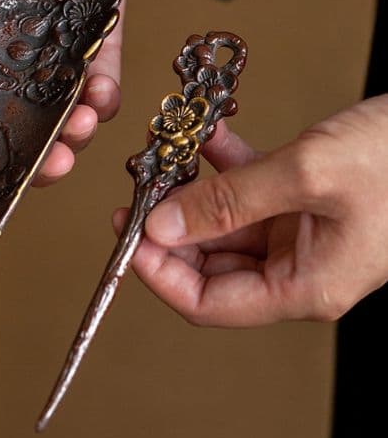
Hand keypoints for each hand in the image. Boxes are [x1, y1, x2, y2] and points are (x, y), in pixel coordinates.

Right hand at [0, 0, 166, 184]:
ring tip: (72, 138)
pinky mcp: (102, 18)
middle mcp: (10, 40)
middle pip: (17, 112)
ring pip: (64, 100)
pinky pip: (107, 66)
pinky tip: (99, 101)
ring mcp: (57, 33)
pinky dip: (106, 91)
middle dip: (31, 152)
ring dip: (71, 130)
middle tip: (43, 170)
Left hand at [114, 96, 387, 324]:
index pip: (210, 305)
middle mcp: (301, 269)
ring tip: (167, 150)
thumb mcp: (307, 174)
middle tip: (140, 185)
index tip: (128, 233)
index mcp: (305, 287)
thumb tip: (162, 226)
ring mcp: (304, 235)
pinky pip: (252, 190)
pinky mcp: (308, 202)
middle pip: (212, 265)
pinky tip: (207, 133)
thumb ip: (230, 200)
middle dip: (172, 224)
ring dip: (195, 187)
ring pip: (227, 223)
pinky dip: (227, 163)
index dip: (160, 274)